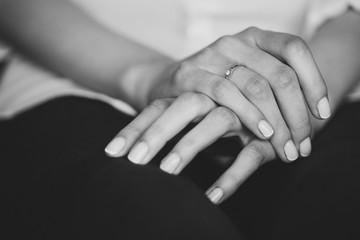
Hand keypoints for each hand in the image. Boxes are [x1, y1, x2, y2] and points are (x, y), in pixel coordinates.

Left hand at [105, 93, 278, 203]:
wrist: (282, 97)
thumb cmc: (233, 113)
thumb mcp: (203, 114)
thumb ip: (177, 123)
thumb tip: (138, 150)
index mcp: (200, 92)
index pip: (160, 106)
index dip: (135, 127)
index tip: (111, 152)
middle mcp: (220, 98)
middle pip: (184, 106)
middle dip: (157, 132)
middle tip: (134, 161)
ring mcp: (245, 114)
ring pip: (217, 122)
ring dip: (190, 146)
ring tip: (167, 172)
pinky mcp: (267, 136)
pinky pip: (250, 154)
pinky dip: (231, 176)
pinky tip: (212, 198)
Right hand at [148, 27, 329, 159]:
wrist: (166, 84)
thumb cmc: (214, 86)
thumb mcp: (247, 79)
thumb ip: (272, 88)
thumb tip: (308, 118)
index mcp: (254, 38)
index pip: (294, 50)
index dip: (314, 81)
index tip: (322, 113)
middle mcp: (235, 42)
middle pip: (280, 75)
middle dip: (298, 115)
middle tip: (304, 144)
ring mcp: (212, 56)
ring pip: (257, 86)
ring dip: (278, 123)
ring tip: (287, 149)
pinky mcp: (191, 74)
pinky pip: (226, 94)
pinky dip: (249, 115)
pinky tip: (263, 133)